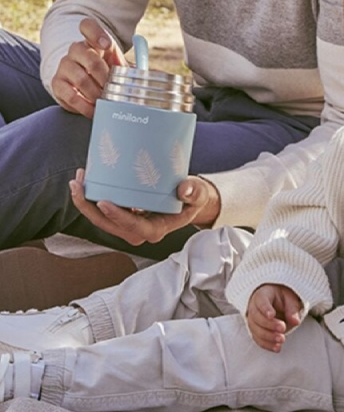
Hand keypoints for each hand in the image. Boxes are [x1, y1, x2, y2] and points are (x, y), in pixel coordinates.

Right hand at [51, 18, 126, 117]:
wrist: (84, 85)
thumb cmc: (106, 72)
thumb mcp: (119, 66)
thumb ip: (134, 67)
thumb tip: (158, 74)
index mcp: (92, 41)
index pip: (87, 26)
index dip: (96, 34)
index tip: (107, 45)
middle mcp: (76, 50)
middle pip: (89, 57)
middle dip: (105, 76)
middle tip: (113, 89)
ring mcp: (64, 66)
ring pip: (81, 79)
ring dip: (97, 93)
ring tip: (106, 101)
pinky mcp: (57, 84)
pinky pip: (71, 96)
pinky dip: (85, 106)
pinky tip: (94, 110)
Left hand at [70, 169, 221, 245]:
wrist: (190, 201)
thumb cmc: (193, 198)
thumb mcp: (198, 195)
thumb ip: (194, 192)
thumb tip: (184, 189)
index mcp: (156, 230)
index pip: (134, 227)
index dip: (117, 217)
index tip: (103, 202)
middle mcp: (139, 231)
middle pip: (109, 225)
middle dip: (89, 208)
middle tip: (78, 185)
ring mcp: (129, 225)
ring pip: (102, 219)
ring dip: (85, 202)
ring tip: (78, 180)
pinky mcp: (124, 216)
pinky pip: (103, 212)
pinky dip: (92, 198)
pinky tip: (86, 181)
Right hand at [246, 284, 303, 351]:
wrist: (277, 303)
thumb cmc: (283, 299)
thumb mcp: (291, 299)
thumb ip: (292, 309)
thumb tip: (295, 321)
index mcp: (262, 295)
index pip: (261, 301)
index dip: (265, 308)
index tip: (271, 315)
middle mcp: (254, 307)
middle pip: (257, 317)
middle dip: (269, 325)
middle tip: (283, 328)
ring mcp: (253, 320)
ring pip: (255, 330)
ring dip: (268, 337)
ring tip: (282, 339)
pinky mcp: (255, 331)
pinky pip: (258, 339)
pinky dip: (267, 345)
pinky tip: (277, 347)